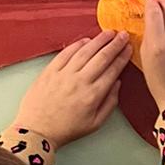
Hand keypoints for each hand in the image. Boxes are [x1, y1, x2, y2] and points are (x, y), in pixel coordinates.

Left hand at [13, 32, 129, 148]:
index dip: (122, 57)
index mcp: (93, 95)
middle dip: (115, 44)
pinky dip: (77, 44)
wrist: (36, 131)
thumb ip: (110, 103)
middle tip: (123, 35)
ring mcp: (64, 74)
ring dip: (99, 40)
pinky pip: (66, 53)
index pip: (113, 70)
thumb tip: (117, 84)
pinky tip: (86, 40)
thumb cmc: (66, 130)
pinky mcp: (50, 71)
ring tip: (109, 33)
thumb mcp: (95, 124)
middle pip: (102, 57)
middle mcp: (80, 81)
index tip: (129, 48)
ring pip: (85, 51)